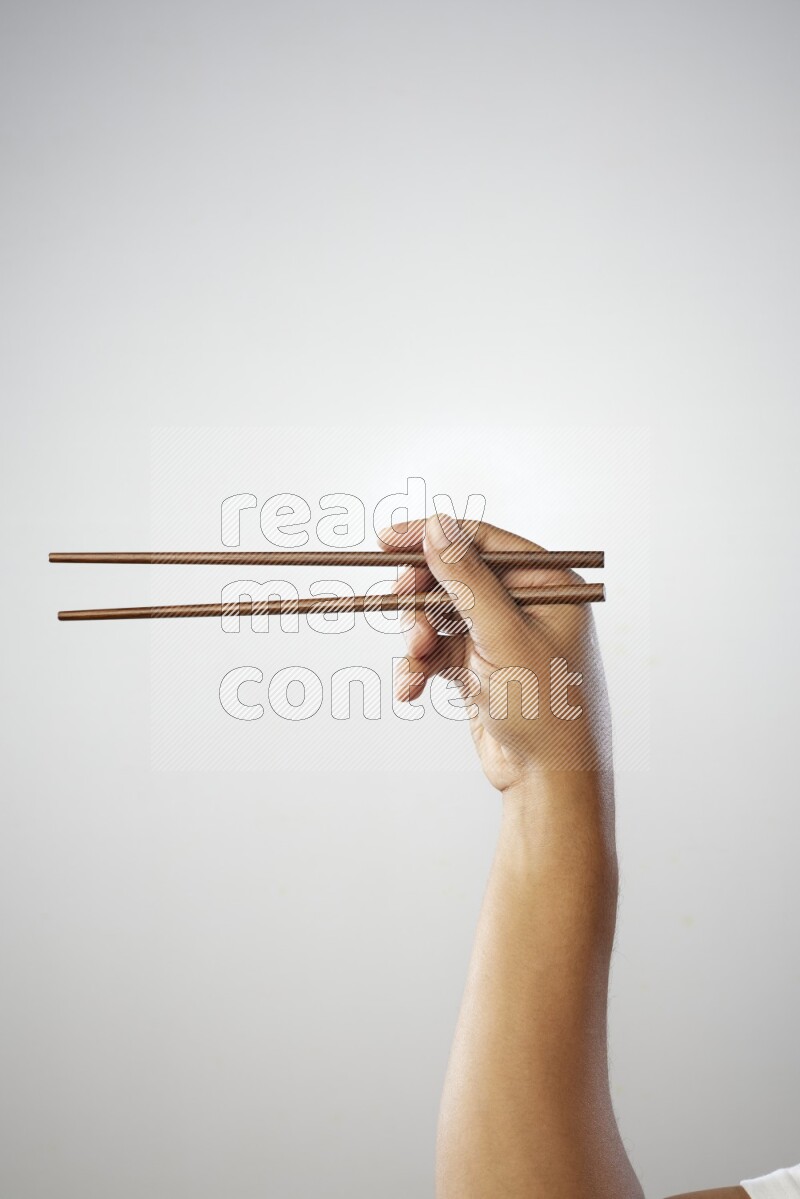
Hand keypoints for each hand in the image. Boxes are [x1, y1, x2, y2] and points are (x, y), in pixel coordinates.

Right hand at [380, 515, 610, 791]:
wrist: (548, 781)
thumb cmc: (546, 708)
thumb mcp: (503, 634)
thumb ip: (467, 578)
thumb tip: (437, 526)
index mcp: (550, 584)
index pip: (484, 541)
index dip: (434, 536)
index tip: (388, 539)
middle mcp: (527, 605)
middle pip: (454, 578)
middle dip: (423, 599)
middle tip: (398, 605)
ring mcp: (502, 637)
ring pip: (440, 617)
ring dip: (419, 638)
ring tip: (416, 663)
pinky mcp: (481, 668)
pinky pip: (438, 652)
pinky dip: (421, 667)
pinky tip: (411, 688)